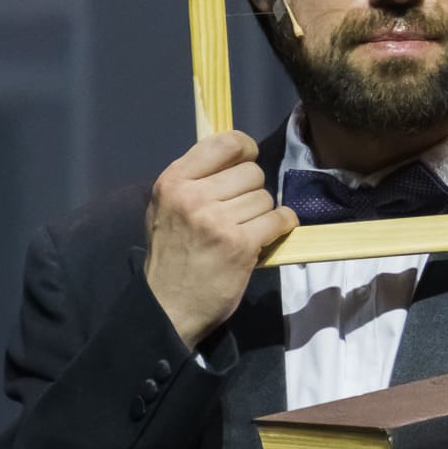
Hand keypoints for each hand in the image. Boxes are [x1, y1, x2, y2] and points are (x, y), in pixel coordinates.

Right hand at [143, 131, 298, 349]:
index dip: (244, 149)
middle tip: (239, 210)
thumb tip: (231, 154)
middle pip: (250, 172)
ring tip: (244, 229)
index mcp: (173, 182)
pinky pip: (277, 220)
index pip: (224, 143)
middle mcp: (194, 197)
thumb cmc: (170, 255)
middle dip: (251, 190)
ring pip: (264, 198)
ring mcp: (218, 222)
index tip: (246, 160)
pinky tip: (272, 231)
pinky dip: (282, 224)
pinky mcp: (240, 245)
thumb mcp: (165, 207)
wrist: (168, 305)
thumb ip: (193, 180)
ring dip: (261, 213)